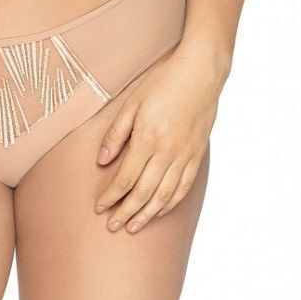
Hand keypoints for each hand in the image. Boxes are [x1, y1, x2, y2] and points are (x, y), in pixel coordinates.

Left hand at [94, 40, 223, 232]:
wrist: (201, 72)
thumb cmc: (163, 81)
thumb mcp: (132, 102)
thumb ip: (116, 134)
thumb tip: (101, 161)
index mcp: (148, 139)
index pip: (125, 178)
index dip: (111, 197)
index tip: (99, 208)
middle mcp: (167, 152)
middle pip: (143, 193)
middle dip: (125, 212)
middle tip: (112, 227)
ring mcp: (185, 155)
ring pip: (164, 195)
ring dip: (147, 214)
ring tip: (133, 226)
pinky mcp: (197, 154)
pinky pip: (183, 186)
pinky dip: (170, 203)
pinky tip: (159, 210)